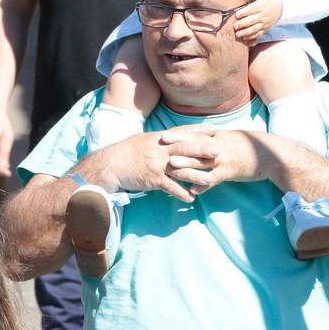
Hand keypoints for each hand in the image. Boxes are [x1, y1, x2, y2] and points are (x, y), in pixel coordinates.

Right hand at [83, 131, 206, 202]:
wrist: (110, 165)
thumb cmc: (126, 152)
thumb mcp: (144, 140)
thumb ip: (160, 140)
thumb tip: (172, 138)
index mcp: (159, 139)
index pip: (182, 133)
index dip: (198, 131)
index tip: (214, 130)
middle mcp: (159, 150)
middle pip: (184, 148)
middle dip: (202, 150)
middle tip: (218, 151)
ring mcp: (156, 165)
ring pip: (180, 169)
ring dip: (196, 175)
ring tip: (211, 180)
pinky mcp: (152, 179)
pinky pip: (169, 187)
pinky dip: (180, 193)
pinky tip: (191, 198)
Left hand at [158, 128, 274, 193]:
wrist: (270, 155)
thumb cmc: (250, 147)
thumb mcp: (232, 138)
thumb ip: (215, 139)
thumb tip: (203, 138)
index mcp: (218, 136)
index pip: (194, 133)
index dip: (178, 134)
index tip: (163, 135)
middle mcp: (218, 145)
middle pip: (194, 145)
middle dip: (176, 146)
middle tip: (160, 147)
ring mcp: (224, 159)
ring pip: (201, 162)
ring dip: (186, 165)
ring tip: (171, 168)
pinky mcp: (230, 172)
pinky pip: (214, 179)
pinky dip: (203, 184)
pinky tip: (193, 191)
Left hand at [234, 0, 282, 43]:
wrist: (282, 8)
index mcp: (262, 6)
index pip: (252, 9)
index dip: (244, 12)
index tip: (237, 15)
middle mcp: (263, 15)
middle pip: (252, 20)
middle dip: (243, 24)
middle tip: (235, 26)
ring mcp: (264, 23)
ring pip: (254, 29)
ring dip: (245, 32)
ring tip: (238, 34)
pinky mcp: (265, 29)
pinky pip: (258, 34)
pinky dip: (251, 37)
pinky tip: (244, 38)